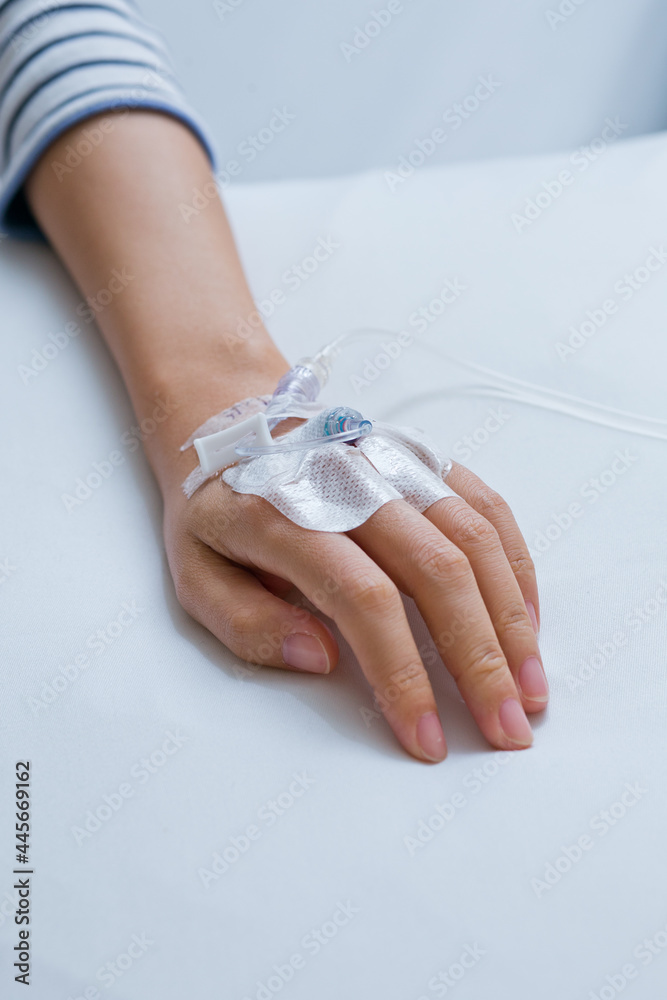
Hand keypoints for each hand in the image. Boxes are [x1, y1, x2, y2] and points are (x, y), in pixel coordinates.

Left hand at [164, 451, 546, 762]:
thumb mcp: (195, 574)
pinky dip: (516, 566)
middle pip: (438, 572)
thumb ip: (248, 623)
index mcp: (286, 515)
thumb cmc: (216, 512)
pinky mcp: (426, 460)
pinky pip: (487, 508)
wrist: (234, 427)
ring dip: (512, 620)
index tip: (425, 738)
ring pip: (475, 539)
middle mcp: (354, 483)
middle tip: (506, 731)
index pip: (363, 598)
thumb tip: (321, 660)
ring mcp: (397, 465)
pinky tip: (528, 623)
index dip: (402, 673)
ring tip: (530, 687)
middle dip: (480, 661)